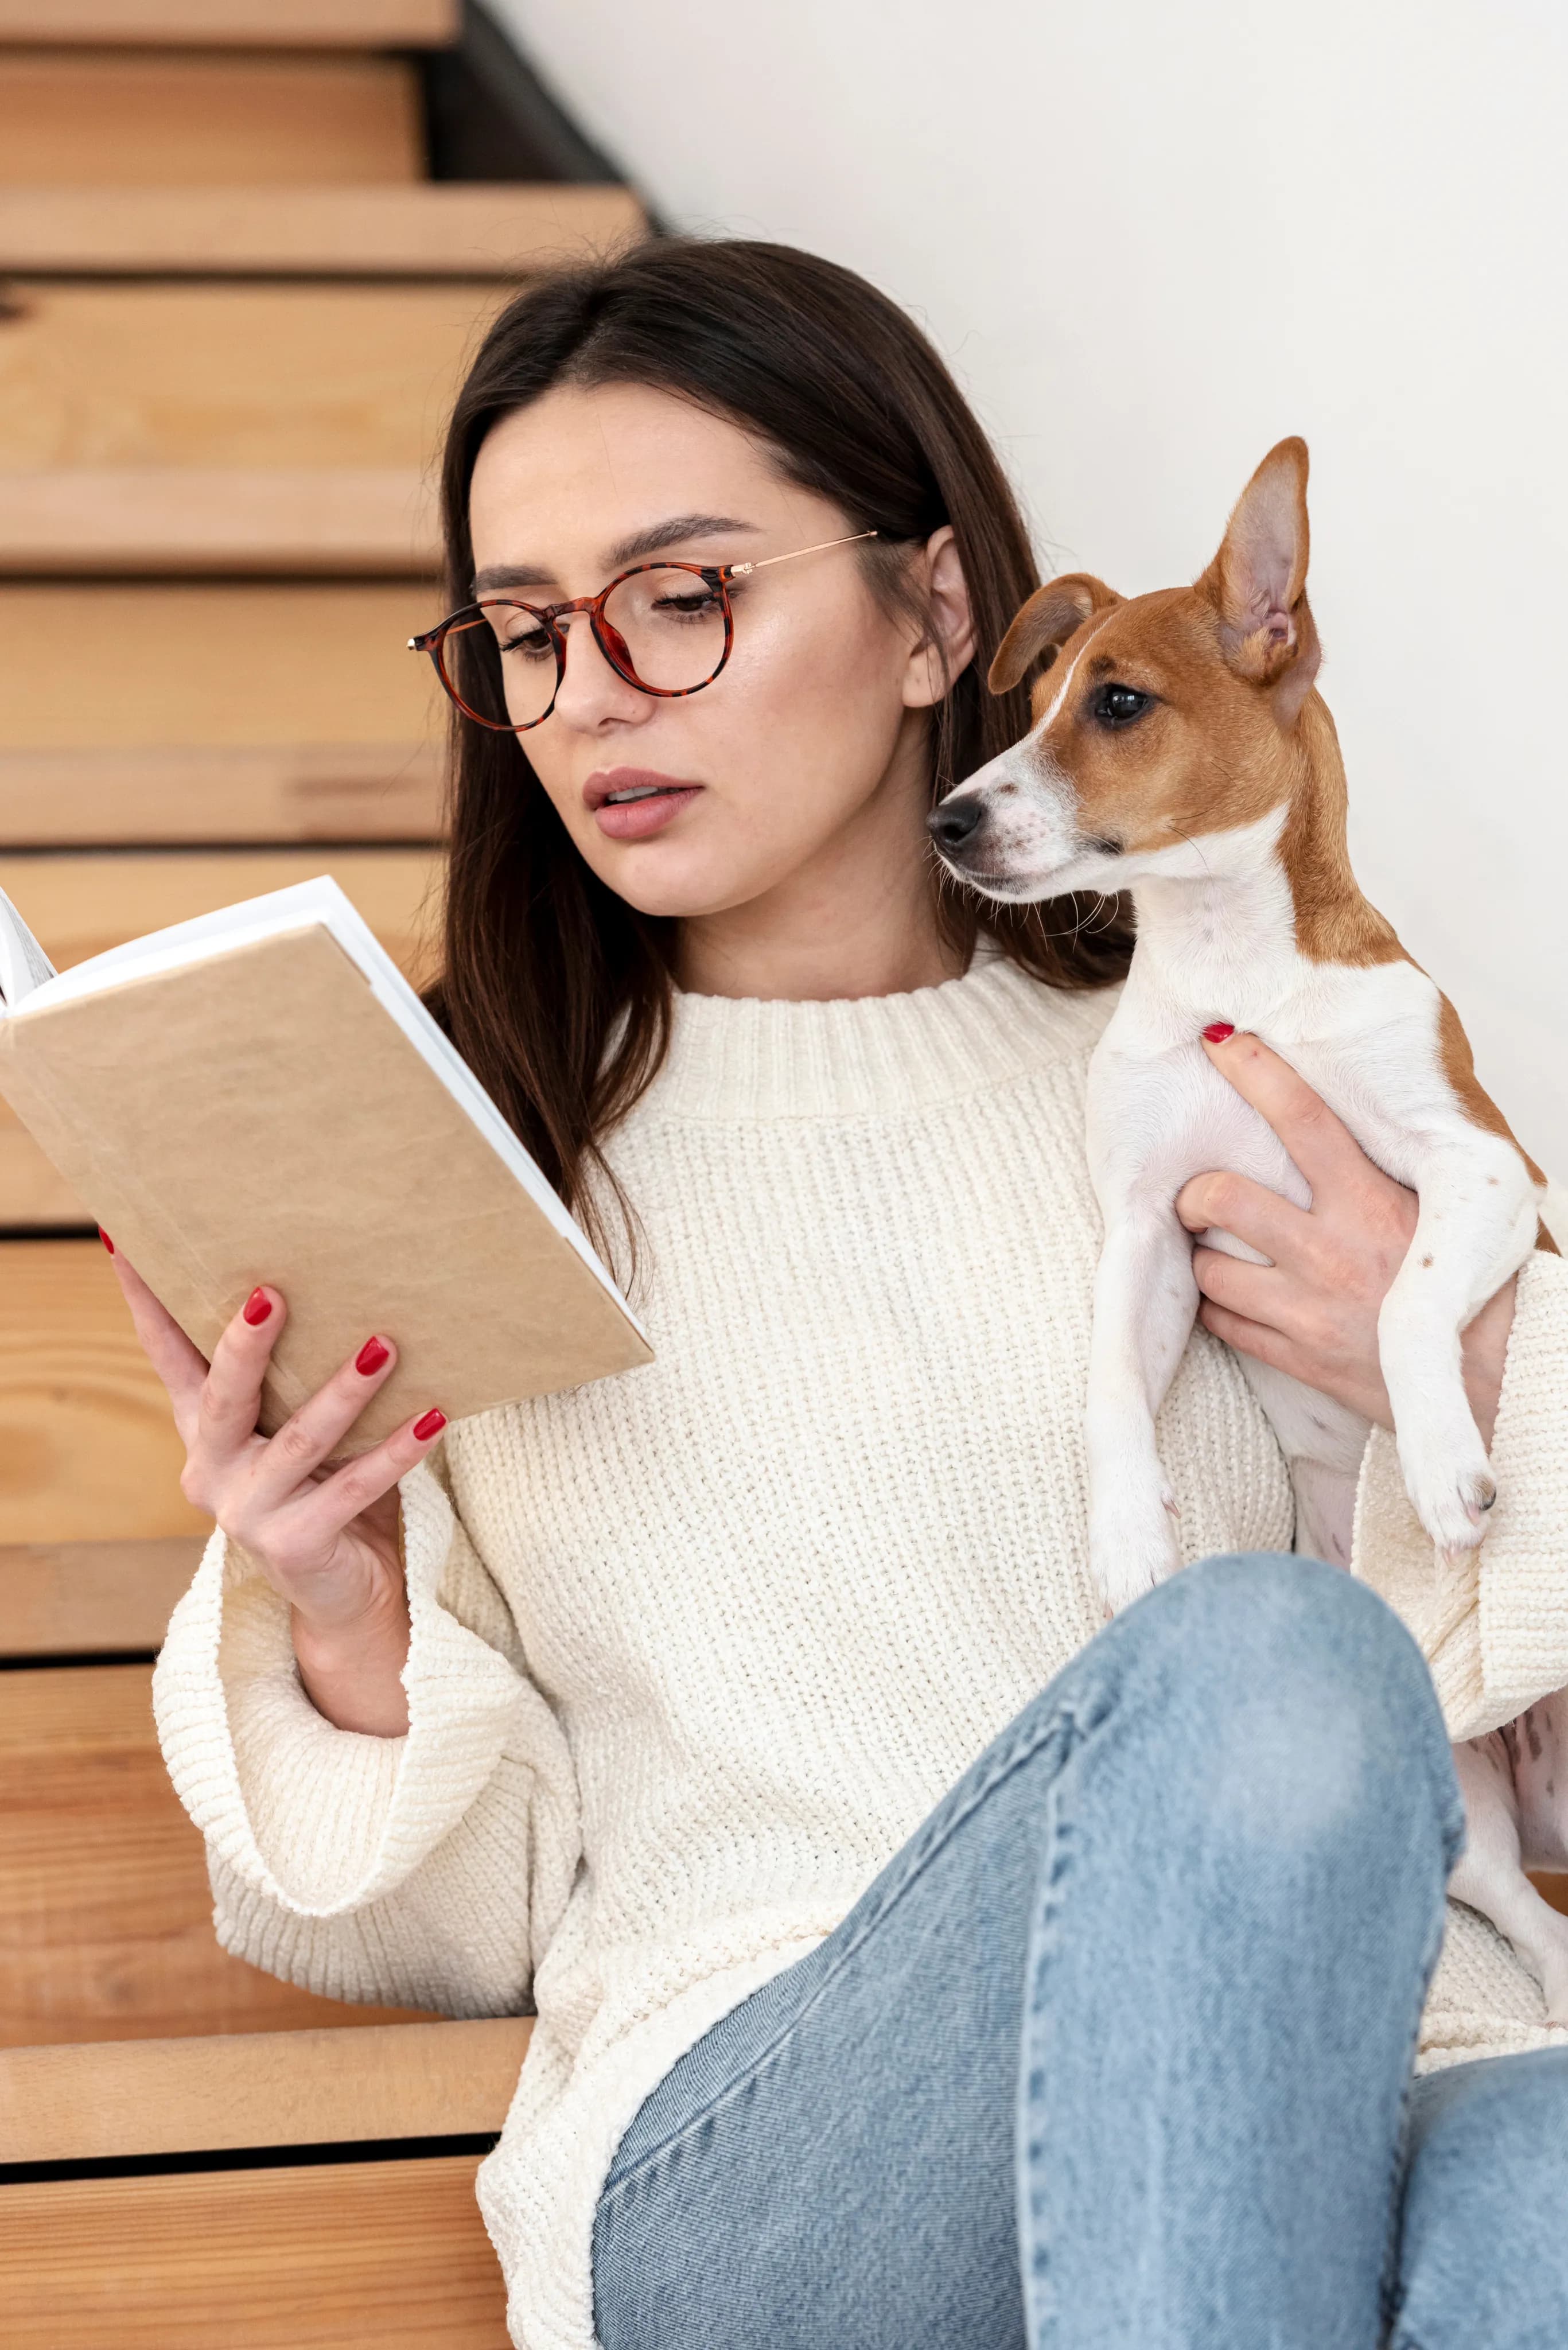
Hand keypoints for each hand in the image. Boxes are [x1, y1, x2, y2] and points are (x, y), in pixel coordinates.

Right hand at [107, 1241, 446, 1734]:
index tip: (122, 1237)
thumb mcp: (298, 1426)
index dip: (144, 1301)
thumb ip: (294, 1377)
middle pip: (224, 1396)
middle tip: (273, 1292)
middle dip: (246, 1344)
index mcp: (205, 1431)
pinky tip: (433, 1416)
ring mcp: (249, 1512)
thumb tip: (332, 1281)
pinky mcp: (297, 1544)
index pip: (168, 1356)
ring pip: (299, 1440)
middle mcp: (213, 1469)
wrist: (345, 1595)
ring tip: (383, 1346)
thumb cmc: (325, 1489)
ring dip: (344, 1392)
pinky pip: (355, 1488)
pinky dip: (396, 1451)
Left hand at [1173, 1033, 1515, 1445]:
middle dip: (1194, 1193)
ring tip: (1217, 1251)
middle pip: (1224, 1196)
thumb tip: (1324, 1123)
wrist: (1497, 1380)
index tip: (1221, 1046)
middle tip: (1194, 1195)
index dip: (1254, 1072)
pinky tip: (1233, 1298)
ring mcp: (1310, 1309)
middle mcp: (1333, 1251)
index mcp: (1372, 1202)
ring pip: (1210, 1267)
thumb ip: (1375, 1174)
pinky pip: (1223, 1325)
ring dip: (1203, 1256)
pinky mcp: (1299, 1359)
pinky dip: (1217, 1309)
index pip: (1302, 1117)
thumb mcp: (1432, 1213)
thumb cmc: (1468, 1290)